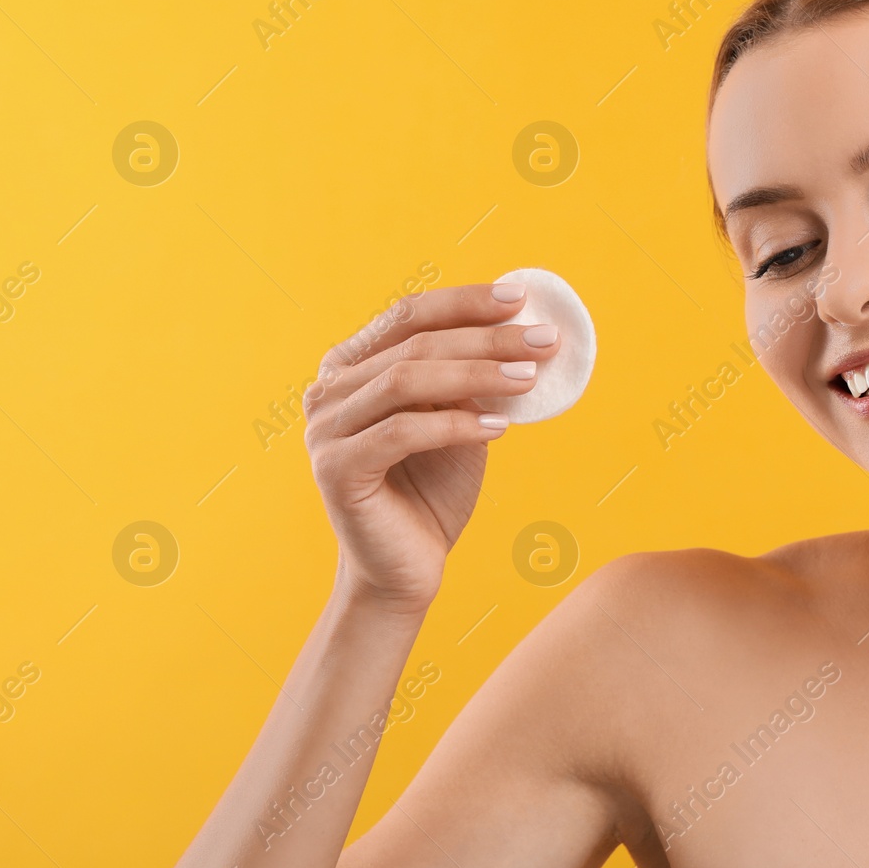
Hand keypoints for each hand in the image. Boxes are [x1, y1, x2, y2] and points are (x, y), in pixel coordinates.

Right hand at [301, 284, 560, 611]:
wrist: (405, 569)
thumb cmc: (433, 489)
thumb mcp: (457, 418)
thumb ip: (469, 377)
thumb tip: (522, 328)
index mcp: (350, 366)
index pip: (409, 315)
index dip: (465, 302)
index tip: (520, 298)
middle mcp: (328, 390)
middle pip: (414, 343)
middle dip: (486, 337)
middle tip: (543, 340)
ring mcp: (324, 429)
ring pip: (406, 380)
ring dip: (476, 374)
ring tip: (529, 378)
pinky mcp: (336, 469)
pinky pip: (402, 432)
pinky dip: (455, 425)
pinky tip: (500, 427)